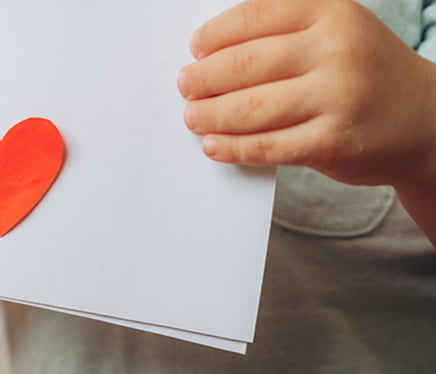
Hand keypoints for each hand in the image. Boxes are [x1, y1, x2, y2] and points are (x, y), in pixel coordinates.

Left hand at [177, 0, 435, 188]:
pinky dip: (234, 147)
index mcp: (331, 13)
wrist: (425, 121)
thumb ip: (283, 32)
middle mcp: (336, 49)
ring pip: (251, 107)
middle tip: (187, 86)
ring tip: (194, 117)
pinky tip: (214, 146)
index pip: (254, 17)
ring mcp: (337, 96)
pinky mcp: (334, 142)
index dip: (215, 35)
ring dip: (211, 115)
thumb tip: (207, 52)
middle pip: (245, 63)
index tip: (196, 49)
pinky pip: (268, 146)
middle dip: (204, 78)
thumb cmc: (363, 73)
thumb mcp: (335, 31)